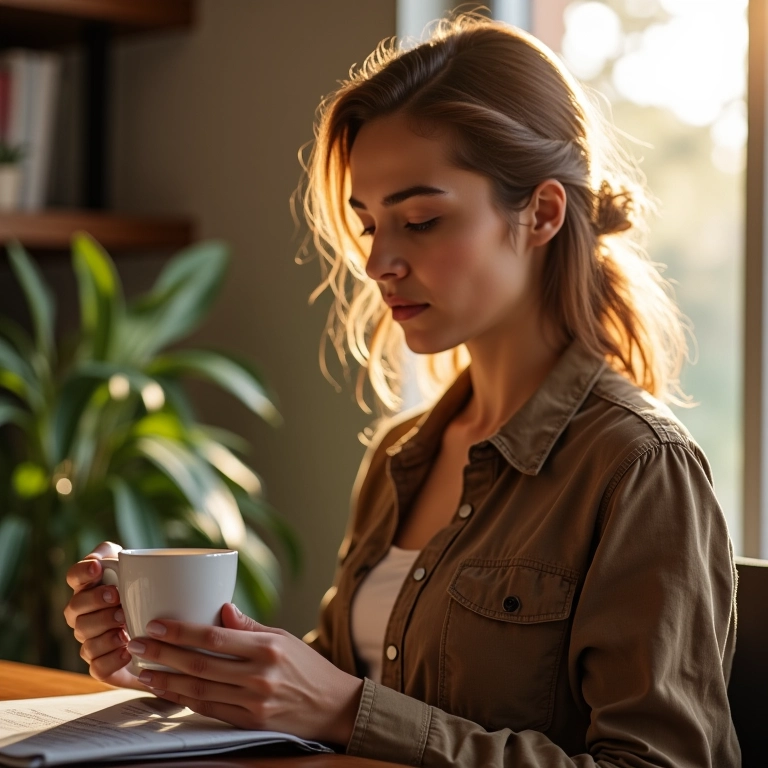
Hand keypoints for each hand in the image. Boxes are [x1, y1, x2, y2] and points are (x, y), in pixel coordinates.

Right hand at [63, 541, 144, 690]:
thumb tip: (109, 556)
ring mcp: (91, 641)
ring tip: (125, 625)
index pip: (74, 577)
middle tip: (118, 598)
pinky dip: (110, 658)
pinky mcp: (102, 666)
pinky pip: (97, 667)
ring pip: (85, 638)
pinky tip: (126, 650)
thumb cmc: (148, 595)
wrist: (165, 636)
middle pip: (75, 608)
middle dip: (95, 602)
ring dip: (103, 631)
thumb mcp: (140, 571)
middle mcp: (84, 616)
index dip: (81, 572)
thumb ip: (122, 556)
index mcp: (91, 589)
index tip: (98, 568)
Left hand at [127, 604, 363, 746]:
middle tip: (137, 643)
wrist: (333, 706)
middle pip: (200, 664)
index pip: (214, 637)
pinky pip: (210, 710)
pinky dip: (184, 700)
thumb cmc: (307, 666)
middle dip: (163, 654)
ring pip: (199, 690)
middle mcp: (259, 675)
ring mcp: (254, 702)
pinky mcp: (251, 723)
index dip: (180, 632)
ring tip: (143, 669)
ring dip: (166, 680)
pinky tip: (167, 690)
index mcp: (267, 647)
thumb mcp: (283, 637)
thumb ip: (249, 626)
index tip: (155, 625)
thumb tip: (219, 609)